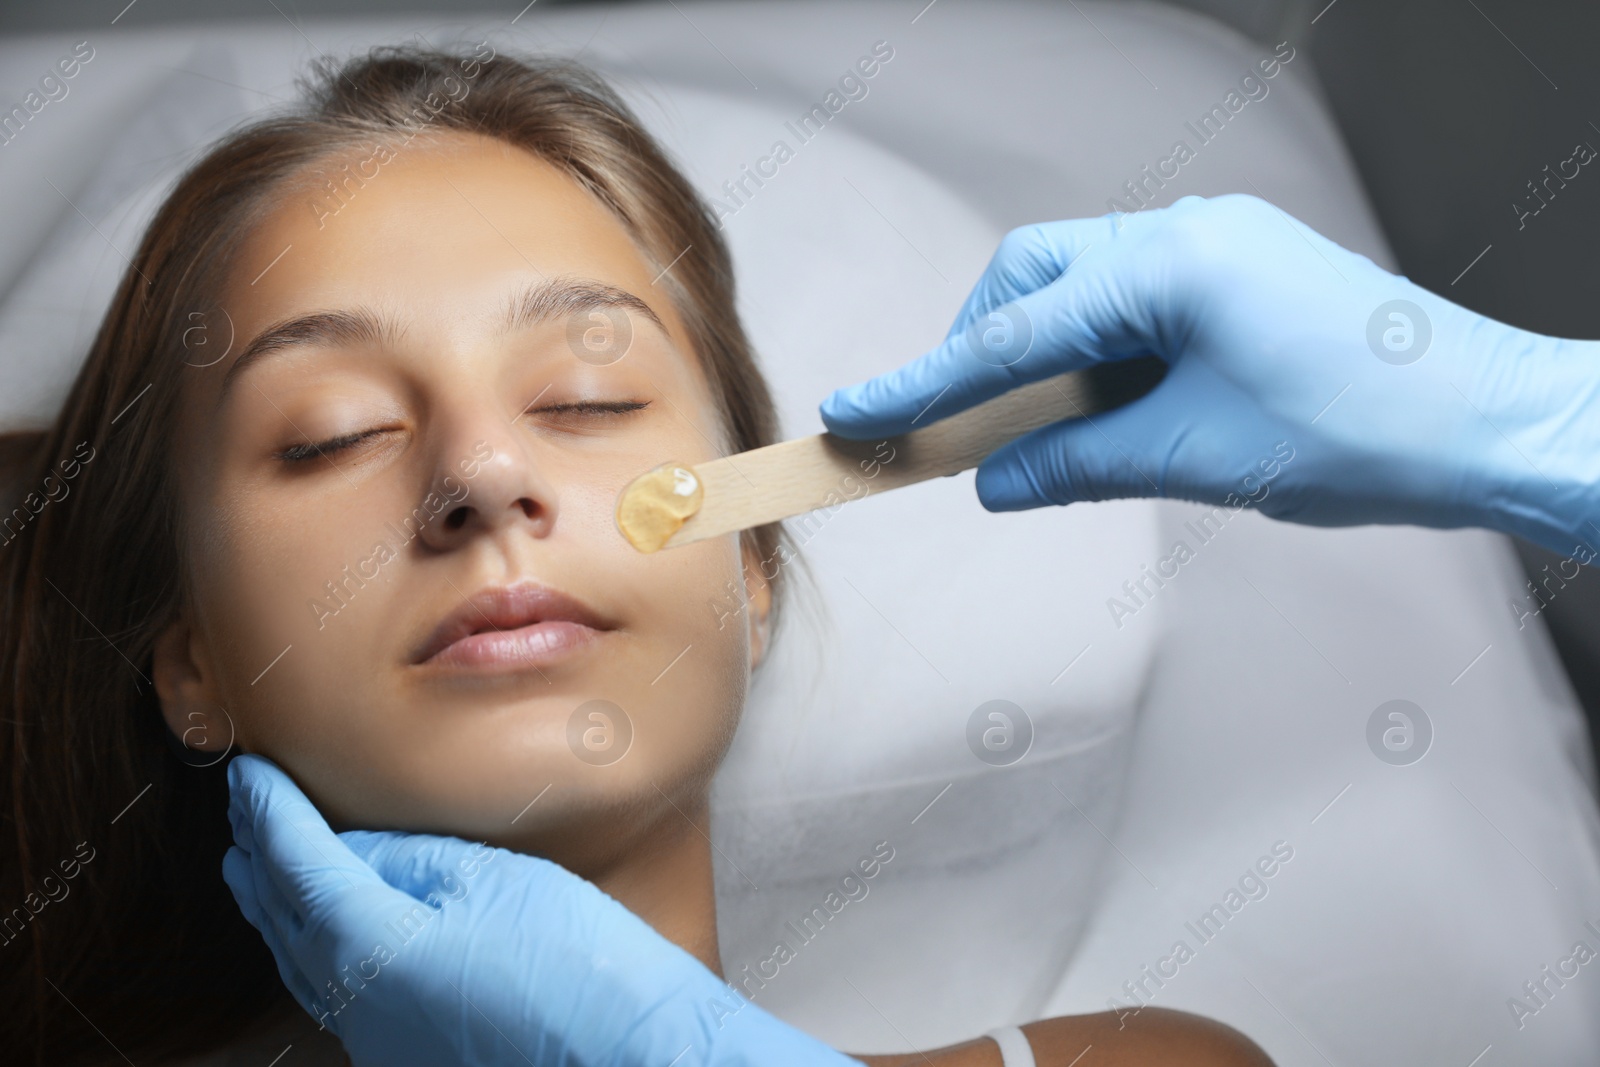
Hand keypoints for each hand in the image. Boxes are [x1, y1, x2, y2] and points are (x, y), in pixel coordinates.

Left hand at [223, 754, 860, 1066]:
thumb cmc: (572, 965)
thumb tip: (357, 848)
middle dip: (260, 855)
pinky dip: (309, 945)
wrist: (625, 1055)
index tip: (251, 770)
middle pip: (283, 915)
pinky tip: (328, 936)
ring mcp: (379, 1034)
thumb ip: (411, 858)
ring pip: (299, 960)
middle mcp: (355, 998)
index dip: (269, 810)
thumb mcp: (490, 880)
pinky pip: (331, 990)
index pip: (295, 861)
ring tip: (260, 869)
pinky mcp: (409, 1051)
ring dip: (276, 905)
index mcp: (367, 943)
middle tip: (246, 807)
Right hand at [819, 194, 1599, 557]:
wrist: (1490, 423)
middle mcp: (1190, 232)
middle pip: (1034, 276)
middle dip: (983, 349)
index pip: (1016, 334)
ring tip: (1033, 432)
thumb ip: (1077, 462)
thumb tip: (994, 479)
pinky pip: (1137, 297)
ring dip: (1043, 353)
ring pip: (1084, 283)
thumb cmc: (1368, 433)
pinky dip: (1099, 351)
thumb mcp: (1196, 458)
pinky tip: (1100, 407)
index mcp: (1173, 264)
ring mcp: (1220, 244)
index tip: (859, 411)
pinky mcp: (1241, 271)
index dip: (928, 383)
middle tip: (954, 429)